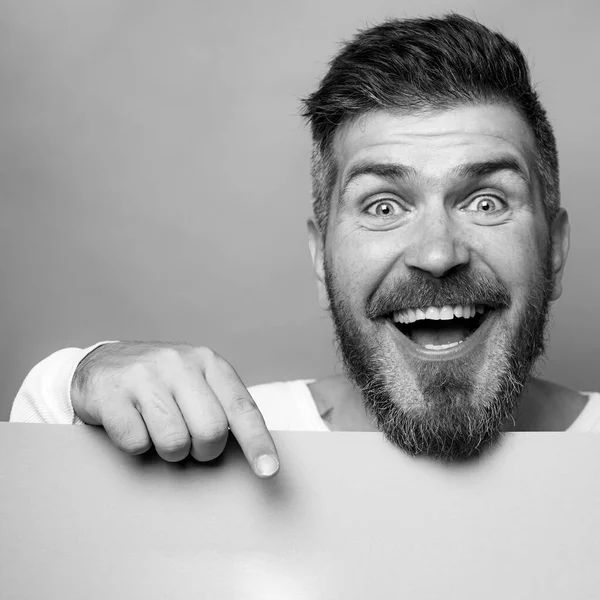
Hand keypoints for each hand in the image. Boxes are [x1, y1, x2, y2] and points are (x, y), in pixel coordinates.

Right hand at [70, 342, 278, 477]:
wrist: (102, 364)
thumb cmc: (161, 383)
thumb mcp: (196, 382)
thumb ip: (220, 407)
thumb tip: (253, 454)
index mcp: (208, 362)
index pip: (242, 407)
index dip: (258, 442)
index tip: (270, 472)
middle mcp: (179, 363)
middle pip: (211, 431)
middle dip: (203, 450)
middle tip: (189, 441)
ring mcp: (144, 375)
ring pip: (174, 442)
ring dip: (169, 450)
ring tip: (158, 429)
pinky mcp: (112, 394)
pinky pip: (137, 443)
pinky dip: (136, 445)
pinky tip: (132, 423)